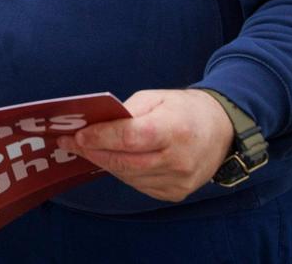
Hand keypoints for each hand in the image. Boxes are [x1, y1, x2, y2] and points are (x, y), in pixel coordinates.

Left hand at [56, 88, 234, 201]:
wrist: (222, 130)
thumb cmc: (184, 109)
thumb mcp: (156, 98)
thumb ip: (126, 112)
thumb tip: (94, 125)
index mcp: (174, 129)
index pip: (130, 137)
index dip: (100, 137)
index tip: (76, 134)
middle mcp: (179, 159)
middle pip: (125, 162)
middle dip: (93, 152)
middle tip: (70, 143)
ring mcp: (179, 180)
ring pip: (129, 176)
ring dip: (104, 162)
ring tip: (86, 150)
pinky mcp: (176, 193)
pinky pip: (139, 185)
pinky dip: (122, 172)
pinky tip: (111, 160)